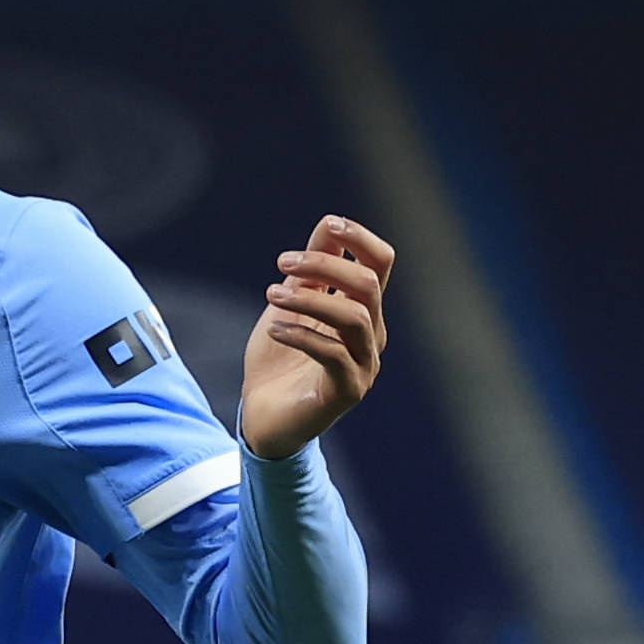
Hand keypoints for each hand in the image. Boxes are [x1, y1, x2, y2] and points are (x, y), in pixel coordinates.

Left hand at [237, 216, 393, 457]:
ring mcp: (364, 365)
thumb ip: (310, 271)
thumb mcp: (290, 305)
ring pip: (354, 316)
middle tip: (282, 262)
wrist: (262, 419)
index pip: (381, 264)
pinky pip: (332, 353)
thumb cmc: (278, 361)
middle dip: (325, 264)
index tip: (329, 224)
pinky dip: (301, 334)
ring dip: (310, 298)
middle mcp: (372, 335)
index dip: (361, 238)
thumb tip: (330, 225)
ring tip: (271, 294)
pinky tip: (274, 330)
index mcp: (363, 310)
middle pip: (369, 284)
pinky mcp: (348, 391)